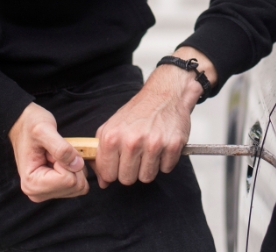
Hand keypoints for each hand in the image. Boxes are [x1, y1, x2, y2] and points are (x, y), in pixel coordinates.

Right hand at [9, 102, 88, 202]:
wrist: (24, 125)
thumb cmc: (31, 126)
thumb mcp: (44, 131)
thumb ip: (61, 148)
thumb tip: (78, 165)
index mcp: (32, 184)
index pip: (68, 180)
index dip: (67, 161)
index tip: (53, 151)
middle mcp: (37, 193)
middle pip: (76, 186)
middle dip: (72, 165)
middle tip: (56, 152)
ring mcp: (47, 192)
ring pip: (80, 187)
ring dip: (74, 167)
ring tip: (57, 155)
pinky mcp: (55, 189)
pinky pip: (79, 184)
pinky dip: (76, 170)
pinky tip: (62, 160)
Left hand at [93, 46, 215, 187]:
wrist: (166, 94)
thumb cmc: (139, 111)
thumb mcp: (112, 127)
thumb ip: (102, 154)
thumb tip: (103, 181)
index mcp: (112, 137)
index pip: (107, 174)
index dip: (113, 171)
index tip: (119, 163)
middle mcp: (132, 141)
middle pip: (127, 179)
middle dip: (132, 170)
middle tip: (137, 155)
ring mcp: (153, 144)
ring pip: (146, 177)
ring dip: (149, 167)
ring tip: (150, 150)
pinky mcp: (172, 145)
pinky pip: (166, 169)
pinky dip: (165, 161)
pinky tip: (162, 146)